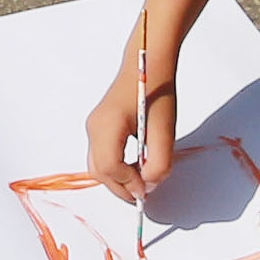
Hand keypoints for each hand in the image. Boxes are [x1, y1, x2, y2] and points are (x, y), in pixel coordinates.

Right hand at [85, 27, 179, 193]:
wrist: (149, 64)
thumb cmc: (157, 92)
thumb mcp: (164, 130)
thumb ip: (159, 162)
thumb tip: (149, 185)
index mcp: (108, 125)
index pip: (110, 167)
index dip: (128, 184)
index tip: (147, 190)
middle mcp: (95, 127)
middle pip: (99, 171)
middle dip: (120, 187)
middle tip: (143, 194)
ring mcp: (94, 127)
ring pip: (98, 166)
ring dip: (118, 179)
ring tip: (140, 181)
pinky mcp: (99, 128)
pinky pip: (102, 156)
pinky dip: (116, 168)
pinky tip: (135, 167)